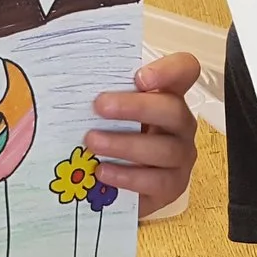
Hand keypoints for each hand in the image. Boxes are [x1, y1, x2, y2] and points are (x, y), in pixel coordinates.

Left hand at [85, 51, 200, 217]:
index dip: (168, 70)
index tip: (139, 78)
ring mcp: (181, 156)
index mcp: (168, 95)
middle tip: (100, 106)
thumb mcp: (108, 111)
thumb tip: (71, 79)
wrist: (115, 184)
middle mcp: (180, 124)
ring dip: (124, 144)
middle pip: (173, 110)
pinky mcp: (172, 186)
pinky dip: (127, 176)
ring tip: (91, 142)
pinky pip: (156, 181)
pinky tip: (101, 171)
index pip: (185, 70)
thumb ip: (104, 94)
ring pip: (164, 149)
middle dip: (135, 107)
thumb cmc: (112, 136)